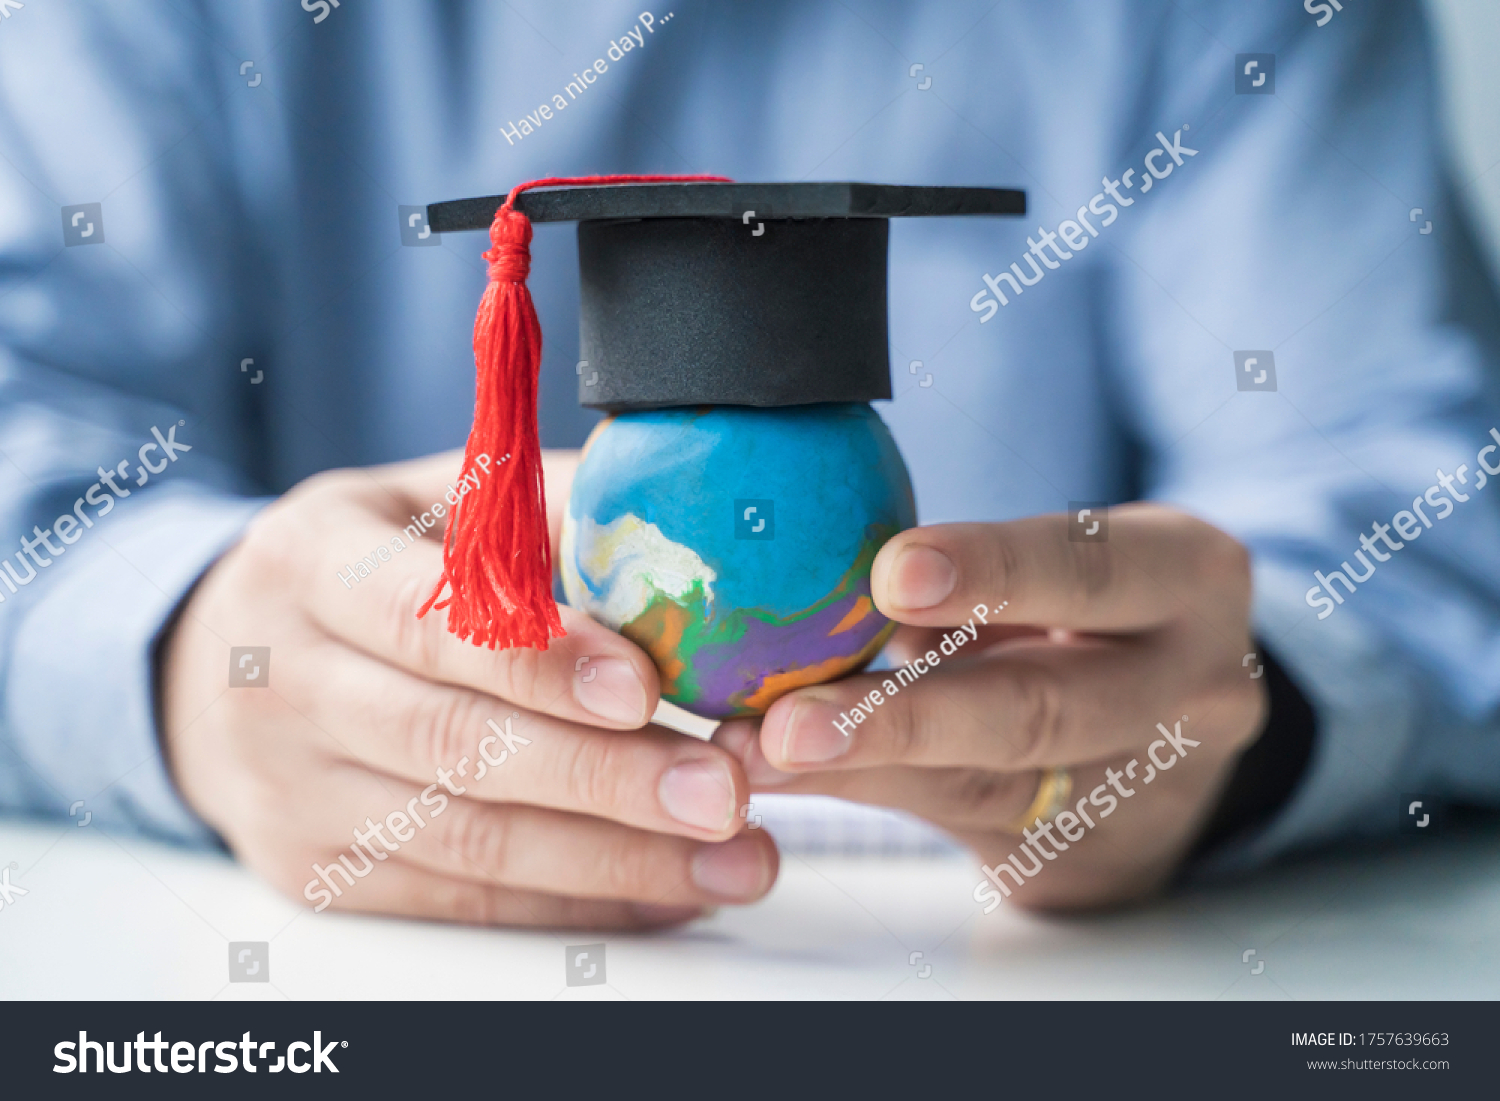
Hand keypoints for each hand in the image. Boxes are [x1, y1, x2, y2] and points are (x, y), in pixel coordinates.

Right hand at [160, 450, 776, 928]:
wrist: (216, 663)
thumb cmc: (362, 567)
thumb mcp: (428, 500)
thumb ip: (541, 508)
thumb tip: (680, 524)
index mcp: (311, 564)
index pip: (428, 619)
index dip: (537, 660)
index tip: (642, 688)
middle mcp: (284, 683)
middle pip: (455, 745)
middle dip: (602, 778)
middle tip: (720, 792)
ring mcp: (292, 792)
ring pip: (468, 842)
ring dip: (614, 860)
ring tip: (730, 858)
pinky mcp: (318, 872)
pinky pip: (462, 900)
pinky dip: (574, 901)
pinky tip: (665, 892)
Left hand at [714, 504, 1264, 909]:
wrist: (1178, 737)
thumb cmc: (1094, 615)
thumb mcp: (1070, 572)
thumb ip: (979, 584)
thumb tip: (825, 584)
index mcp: (1188, 580)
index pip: (1091, 570)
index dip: (993, 572)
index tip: (889, 574)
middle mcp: (1189, 689)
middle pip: (1041, 707)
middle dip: (903, 716)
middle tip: (789, 720)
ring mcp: (1144, 788)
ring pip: (988, 783)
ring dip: (858, 769)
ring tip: (756, 755)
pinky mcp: (1083, 853)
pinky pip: (960, 821)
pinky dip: (865, 792)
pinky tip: (787, 777)